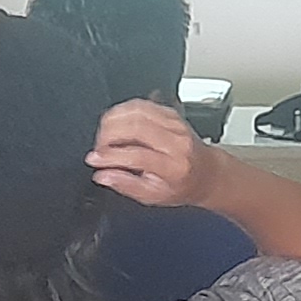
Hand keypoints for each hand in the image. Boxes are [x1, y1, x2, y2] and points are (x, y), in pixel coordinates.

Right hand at [90, 100, 218, 208]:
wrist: (206, 173)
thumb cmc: (182, 186)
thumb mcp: (153, 196)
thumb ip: (126, 185)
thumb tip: (103, 175)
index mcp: (173, 166)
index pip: (137, 155)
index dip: (109, 156)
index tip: (94, 159)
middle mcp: (176, 142)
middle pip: (135, 127)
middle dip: (108, 135)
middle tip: (98, 147)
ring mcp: (175, 124)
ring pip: (137, 111)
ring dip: (113, 120)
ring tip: (105, 136)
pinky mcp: (171, 113)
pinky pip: (142, 104)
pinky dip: (124, 111)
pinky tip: (117, 123)